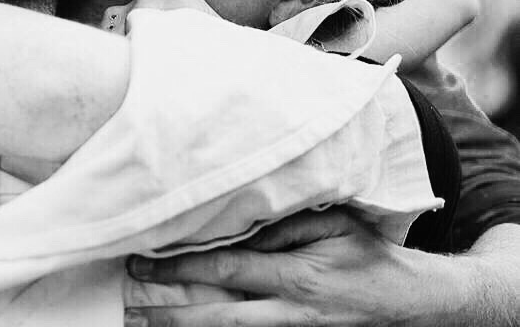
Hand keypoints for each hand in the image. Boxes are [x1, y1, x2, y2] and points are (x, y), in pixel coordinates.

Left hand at [124, 207, 439, 326]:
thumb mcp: (330, 224)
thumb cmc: (367, 252)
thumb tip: (234, 226)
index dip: (181, 268)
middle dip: (171, 315)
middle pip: (219, 319)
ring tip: (145, 325)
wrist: (411, 301)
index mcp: (296, 278)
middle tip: (130, 308)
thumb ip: (282, 225)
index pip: (225, 270)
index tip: (143, 264)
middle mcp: (291, 313)